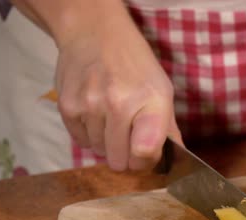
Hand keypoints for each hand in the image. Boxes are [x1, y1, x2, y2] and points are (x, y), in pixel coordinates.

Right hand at [13, 0, 181, 170]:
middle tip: (127, 135)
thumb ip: (168, 128)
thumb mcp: (161, 90)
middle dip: (125, 155)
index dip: (146, 161)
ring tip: (110, 117)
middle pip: (119, 161)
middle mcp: (119, 104)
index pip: (145, 152)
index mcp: (151, 101)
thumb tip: (177, 158)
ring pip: (99, 152)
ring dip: (106, 142)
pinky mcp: (67, 107)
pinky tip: (95, 113)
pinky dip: (88, 134)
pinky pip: (80, 141)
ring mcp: (90, 105)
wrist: (94, 33)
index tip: (145, 154)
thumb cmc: (134, 65)